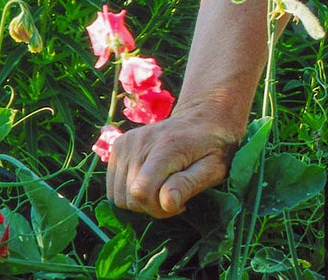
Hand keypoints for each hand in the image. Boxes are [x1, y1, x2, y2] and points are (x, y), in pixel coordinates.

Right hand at [106, 107, 241, 217]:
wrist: (202, 119)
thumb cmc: (213, 147)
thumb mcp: (214, 168)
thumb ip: (189, 184)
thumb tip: (166, 202)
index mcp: (166, 146)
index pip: (141, 191)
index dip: (157, 208)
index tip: (181, 204)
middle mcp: (141, 141)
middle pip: (128, 197)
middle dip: (151, 206)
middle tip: (175, 196)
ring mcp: (126, 142)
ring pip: (118, 195)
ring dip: (139, 201)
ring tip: (163, 189)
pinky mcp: (118, 146)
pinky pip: (113, 187)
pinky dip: (129, 192)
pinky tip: (150, 182)